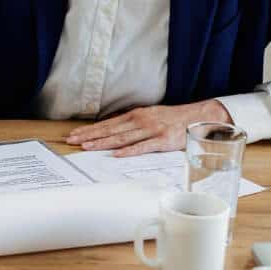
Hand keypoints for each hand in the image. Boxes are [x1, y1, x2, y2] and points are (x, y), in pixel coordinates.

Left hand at [65, 100, 231, 156]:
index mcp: (136, 115)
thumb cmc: (172, 119)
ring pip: (122, 138)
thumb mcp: (149, 117)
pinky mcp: (163, 140)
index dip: (90, 129)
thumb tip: (113, 132)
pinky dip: (129, 151)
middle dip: (90, 135)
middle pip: (110, 130)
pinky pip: (143, 147)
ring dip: (103, 143)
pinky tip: (116, 154)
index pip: (108, 124)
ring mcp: (151, 130)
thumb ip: (132, 124)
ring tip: (87, 147)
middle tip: (72, 141)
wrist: (198, 117)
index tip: (75, 134)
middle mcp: (141, 120)